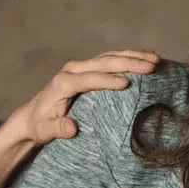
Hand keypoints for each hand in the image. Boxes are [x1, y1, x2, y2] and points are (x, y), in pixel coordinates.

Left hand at [7, 49, 159, 144]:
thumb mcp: (44, 130)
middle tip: (152, 66)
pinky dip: (128, 58)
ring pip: (110, 57)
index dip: (108, 80)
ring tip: (155, 60)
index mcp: (63, 83)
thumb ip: (57, 128)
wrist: (32, 117)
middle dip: (129, 63)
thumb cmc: (40, 125)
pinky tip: (145, 59)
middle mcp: (72, 71)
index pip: (89, 79)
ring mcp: (81, 68)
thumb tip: (71, 128)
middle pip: (104, 62)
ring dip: (133, 56)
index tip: (128, 84)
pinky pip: (110, 60)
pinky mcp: (87, 70)